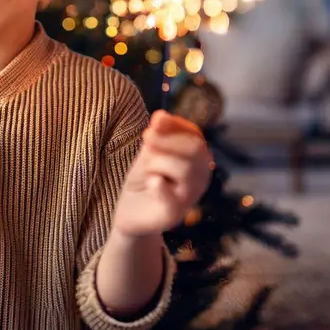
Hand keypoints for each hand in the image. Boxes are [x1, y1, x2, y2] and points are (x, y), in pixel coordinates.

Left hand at [112, 111, 212, 237]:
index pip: (195, 135)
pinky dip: (161, 186)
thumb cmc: (143, 180)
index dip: (176, 124)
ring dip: (159, 162)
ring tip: (148, 170)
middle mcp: (199, 179)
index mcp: (195, 160)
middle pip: (196, 149)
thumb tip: (161, 114)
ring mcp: (188, 198)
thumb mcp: (148, 153)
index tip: (156, 119)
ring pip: (184, 169)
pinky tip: (153, 181)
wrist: (130, 213)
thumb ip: (157, 136)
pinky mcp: (173, 215)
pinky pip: (172, 198)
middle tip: (146, 138)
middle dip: (168, 139)